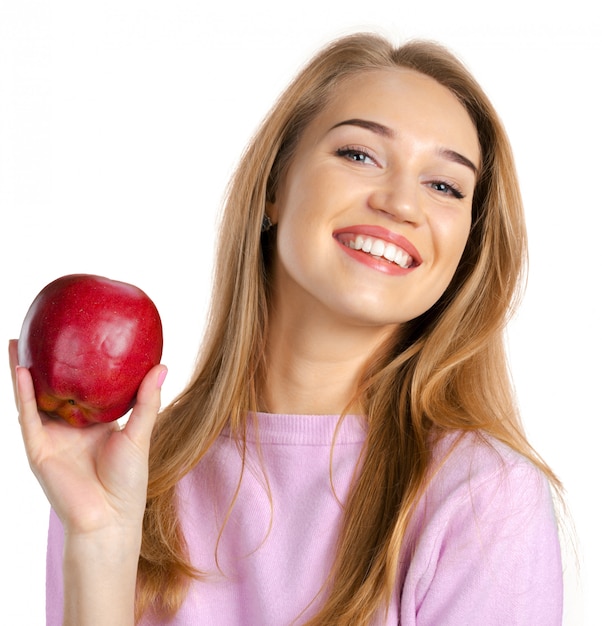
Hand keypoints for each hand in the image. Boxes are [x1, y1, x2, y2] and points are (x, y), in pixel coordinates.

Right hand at [8, 339, 165, 536]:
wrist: (110, 517)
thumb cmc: (128, 480)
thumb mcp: (140, 433)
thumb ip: (147, 400)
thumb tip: (162, 365)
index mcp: (92, 422)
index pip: (83, 386)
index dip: (79, 364)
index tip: (80, 336)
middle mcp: (69, 427)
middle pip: (53, 387)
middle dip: (45, 361)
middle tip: (42, 329)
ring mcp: (51, 437)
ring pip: (33, 397)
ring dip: (23, 371)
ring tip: (18, 340)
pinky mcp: (38, 449)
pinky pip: (28, 416)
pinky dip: (24, 393)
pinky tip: (21, 369)